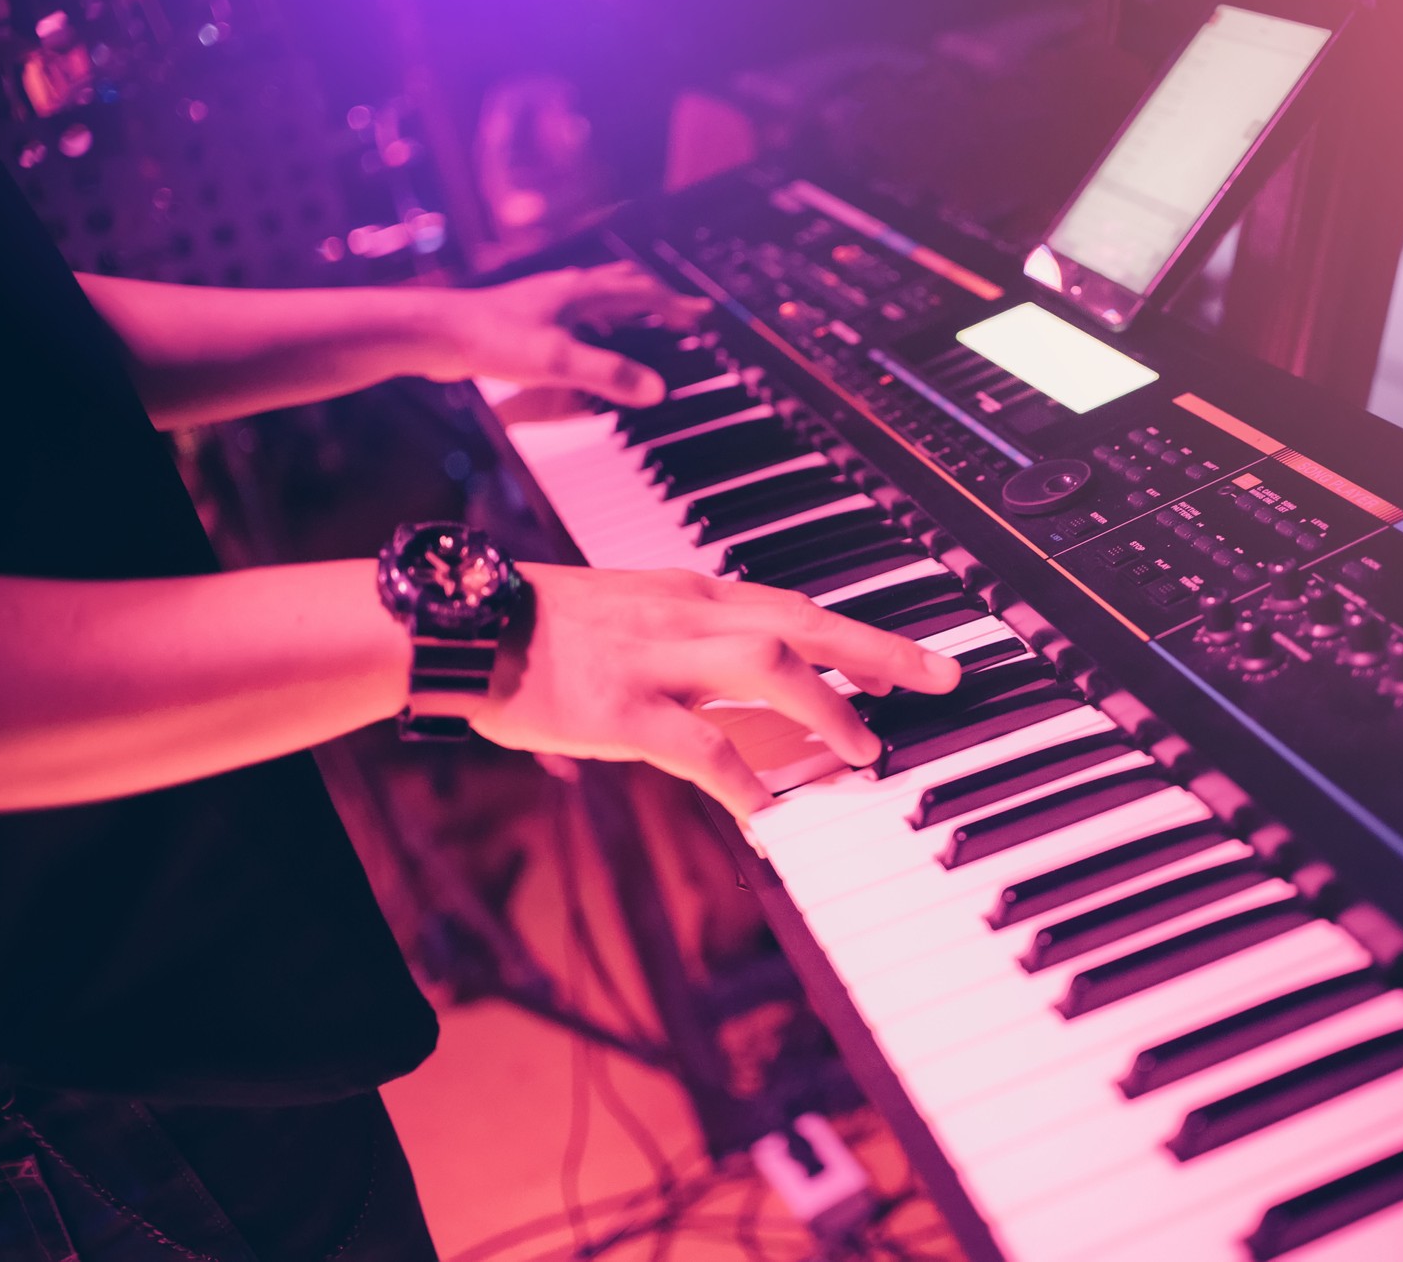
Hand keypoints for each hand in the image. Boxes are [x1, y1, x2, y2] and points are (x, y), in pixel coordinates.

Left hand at [431, 262, 710, 405]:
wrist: (438, 333)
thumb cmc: (493, 340)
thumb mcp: (559, 361)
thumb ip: (609, 375)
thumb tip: (656, 390)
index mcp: (583, 293)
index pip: (642, 293)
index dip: (675, 305)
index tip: (702, 313)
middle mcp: (568, 289)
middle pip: (623, 283)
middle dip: (656, 297)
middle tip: (679, 313)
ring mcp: (546, 300)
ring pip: (598, 294)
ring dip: (627, 305)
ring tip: (642, 321)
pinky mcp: (527, 316)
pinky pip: (575, 311)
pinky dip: (596, 319)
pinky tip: (585, 337)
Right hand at [473, 566, 963, 819]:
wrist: (459, 625)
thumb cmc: (537, 626)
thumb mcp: (626, 617)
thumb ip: (685, 646)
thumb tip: (736, 693)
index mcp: (688, 593)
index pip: (794, 605)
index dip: (855, 635)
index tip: (903, 662)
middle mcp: (685, 616)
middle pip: (806, 624)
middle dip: (882, 651)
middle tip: (942, 679)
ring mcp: (655, 660)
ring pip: (769, 670)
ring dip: (827, 711)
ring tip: (865, 753)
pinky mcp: (622, 708)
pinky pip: (700, 744)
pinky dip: (744, 778)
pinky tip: (770, 810)